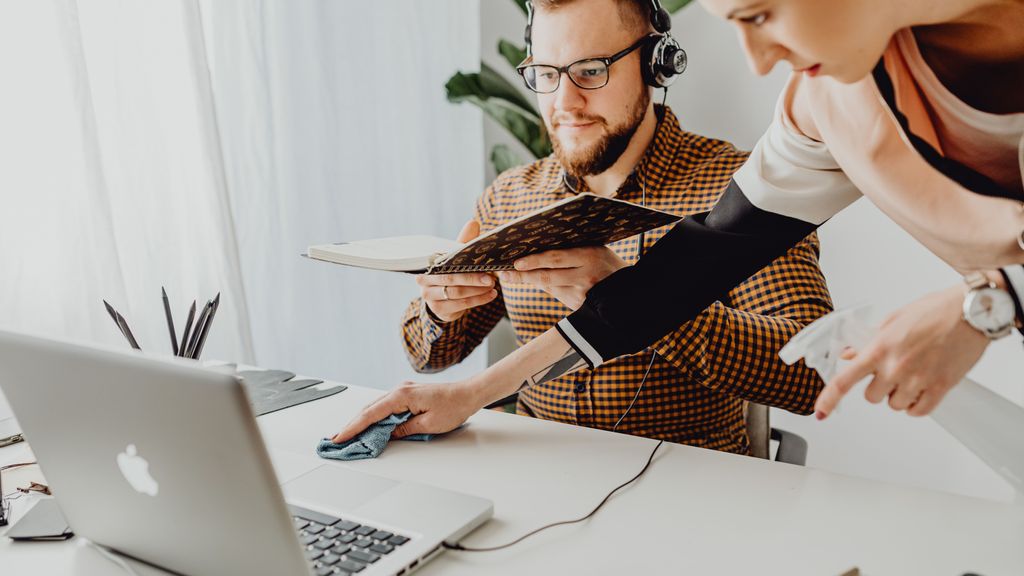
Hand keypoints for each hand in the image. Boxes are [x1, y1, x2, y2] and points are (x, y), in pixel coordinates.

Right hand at [330, 380, 482, 441]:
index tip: (340, 437)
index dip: (353, 427)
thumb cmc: (454, 406)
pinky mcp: (407, 395)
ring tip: (349, 435)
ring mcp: (403, 391)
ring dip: (362, 421)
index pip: (371, 414)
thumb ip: (404, 430)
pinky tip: (370, 425)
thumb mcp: (428, 424)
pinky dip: (375, 416)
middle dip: (352, 425)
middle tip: (337, 438)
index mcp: (402, 396)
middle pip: (369, 410)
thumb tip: (388, 435)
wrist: (468, 394)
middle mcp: (399, 390)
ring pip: (376, 407)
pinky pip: (385, 406)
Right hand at [419, 219, 497, 321]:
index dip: (463, 264)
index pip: (445, 264)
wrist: (443, 300)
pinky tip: (491, 295)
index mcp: (427, 265)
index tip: (482, 264)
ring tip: (493, 285)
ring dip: (477, 290)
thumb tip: (473, 222)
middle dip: (472, 279)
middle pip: (450, 279)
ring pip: (457, 294)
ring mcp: (430, 298)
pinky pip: (462, 305)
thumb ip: (464, 241)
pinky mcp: (439, 311)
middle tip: (491, 278)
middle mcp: (424, 282)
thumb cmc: (451, 274)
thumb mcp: (456, 258)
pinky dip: (479, 300)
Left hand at [498, 246, 626, 309]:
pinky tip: (531, 281)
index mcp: (590, 255)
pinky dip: (544, 287)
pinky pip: (557, 294)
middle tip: (504, 274)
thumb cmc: (608, 263)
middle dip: (524, 276)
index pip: (556, 258)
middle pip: (548, 276)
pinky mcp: (580, 306)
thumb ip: (573, 247)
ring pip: (550, 287)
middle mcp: (586, 276)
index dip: (534, 261)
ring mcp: (583, 294)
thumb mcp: (596, 248)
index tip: (515, 262)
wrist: (631, 290)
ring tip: (511, 277)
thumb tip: (540, 243)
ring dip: (529, 282)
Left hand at [815, 284, 990, 417]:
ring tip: (912, 374)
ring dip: (899, 395)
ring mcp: (919, 380)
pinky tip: (921, 389)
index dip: (829, 399)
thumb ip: (869, 341)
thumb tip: (849, 355)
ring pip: (895, 404)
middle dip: (878, 386)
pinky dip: (917, 405)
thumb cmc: (935, 311)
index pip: (846, 380)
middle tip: (891, 371)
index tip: (819, 412)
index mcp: (880, 348)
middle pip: (872, 397)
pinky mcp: (941, 388)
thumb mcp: (893, 320)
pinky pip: (919, 411)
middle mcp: (896, 367)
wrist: (972, 312)